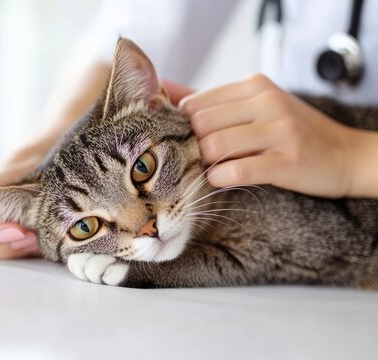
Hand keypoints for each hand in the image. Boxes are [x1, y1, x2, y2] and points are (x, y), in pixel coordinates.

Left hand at [175, 74, 367, 197]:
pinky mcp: (287, 160)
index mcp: (255, 85)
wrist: (345, 154)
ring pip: (215, 145)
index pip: (195, 103)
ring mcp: (280, 130)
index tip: (186, 141)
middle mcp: (267, 102)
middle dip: (190, 145)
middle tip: (194, 159)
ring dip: (203, 162)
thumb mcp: (259, 107)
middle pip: (201, 124)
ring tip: (208, 168)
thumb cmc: (291, 132)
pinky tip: (219, 179)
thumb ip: (218, 105)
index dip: (182, 127)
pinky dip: (219, 177)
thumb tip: (170, 97)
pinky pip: (237, 170)